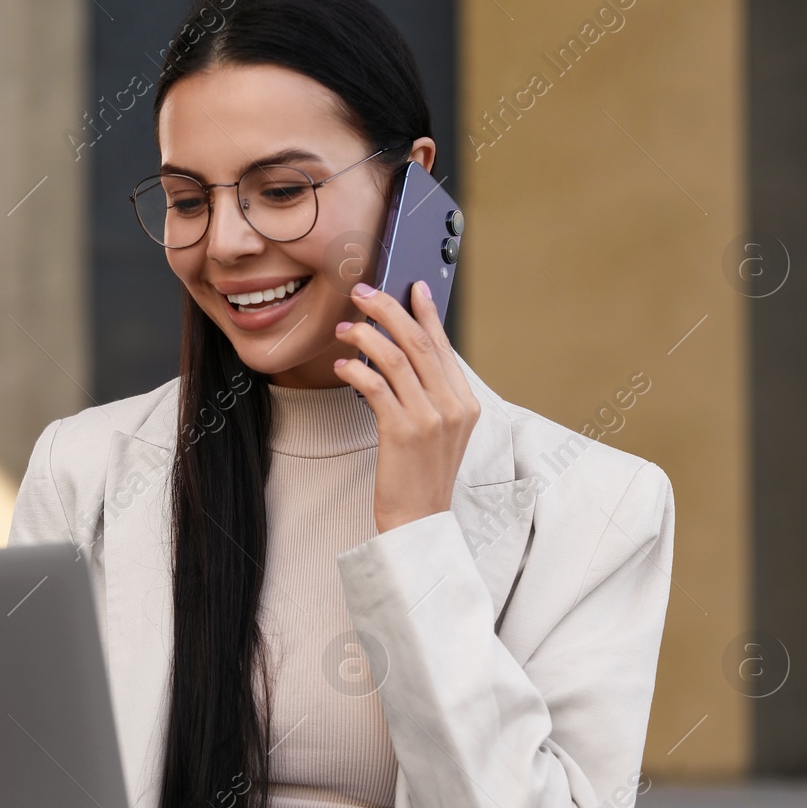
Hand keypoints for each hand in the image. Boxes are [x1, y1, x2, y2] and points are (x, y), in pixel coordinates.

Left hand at [331, 280, 480, 531]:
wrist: (419, 521)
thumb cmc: (421, 476)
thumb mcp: (438, 431)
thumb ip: (430, 394)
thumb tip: (404, 353)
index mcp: (465, 402)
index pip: (443, 345)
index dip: (425, 312)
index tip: (410, 287)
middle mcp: (452, 406)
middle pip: (418, 342)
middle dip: (388, 310)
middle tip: (363, 294)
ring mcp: (429, 419)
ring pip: (394, 358)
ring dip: (365, 336)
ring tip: (345, 329)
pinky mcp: (402, 432)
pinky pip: (375, 386)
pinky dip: (355, 370)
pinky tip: (341, 366)